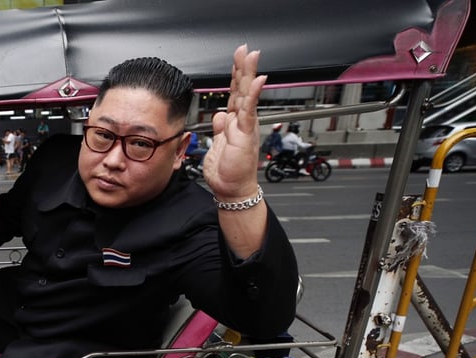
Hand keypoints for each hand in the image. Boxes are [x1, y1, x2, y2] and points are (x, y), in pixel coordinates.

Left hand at [201, 45, 265, 202]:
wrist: (233, 189)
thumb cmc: (227, 171)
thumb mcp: (217, 145)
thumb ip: (219, 128)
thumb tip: (219, 115)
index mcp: (234, 122)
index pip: (235, 94)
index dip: (235, 77)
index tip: (237, 59)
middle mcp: (242, 122)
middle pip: (242, 89)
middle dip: (243, 68)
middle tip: (245, 50)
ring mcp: (245, 126)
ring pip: (247, 95)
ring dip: (249, 75)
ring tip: (251, 57)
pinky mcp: (245, 134)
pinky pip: (249, 111)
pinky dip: (254, 96)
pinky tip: (257, 82)